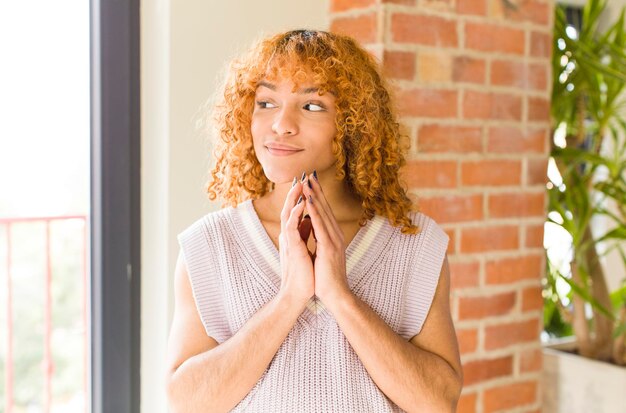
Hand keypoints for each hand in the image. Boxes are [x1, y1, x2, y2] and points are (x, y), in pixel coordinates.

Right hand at [277, 180, 314, 307]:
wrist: (299, 294)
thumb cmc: (304, 274)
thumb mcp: (306, 248)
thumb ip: (304, 234)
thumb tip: (306, 220)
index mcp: (294, 236)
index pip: (296, 211)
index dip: (301, 196)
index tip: (307, 182)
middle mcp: (289, 237)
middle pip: (290, 208)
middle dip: (296, 192)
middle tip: (302, 175)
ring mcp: (289, 242)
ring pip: (288, 214)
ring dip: (294, 198)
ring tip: (300, 183)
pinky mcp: (291, 248)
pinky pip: (291, 227)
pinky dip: (295, 214)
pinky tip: (302, 203)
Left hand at [301, 174, 351, 304]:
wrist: (336, 295)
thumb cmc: (326, 277)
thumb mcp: (321, 254)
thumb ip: (318, 240)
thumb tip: (312, 227)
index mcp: (333, 236)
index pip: (324, 212)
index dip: (317, 196)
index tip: (310, 181)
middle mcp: (336, 235)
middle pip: (325, 208)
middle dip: (316, 190)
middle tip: (309, 174)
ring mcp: (334, 241)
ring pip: (323, 214)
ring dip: (315, 197)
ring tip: (307, 182)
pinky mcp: (329, 249)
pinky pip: (320, 227)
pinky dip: (314, 213)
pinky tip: (309, 203)